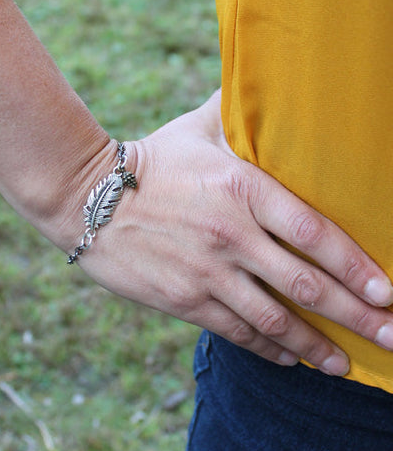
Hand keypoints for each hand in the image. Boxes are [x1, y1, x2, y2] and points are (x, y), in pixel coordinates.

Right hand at [72, 90, 392, 375]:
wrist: (89, 198)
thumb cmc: (152, 160)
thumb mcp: (199, 128)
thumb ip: (241, 114)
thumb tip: (278, 85)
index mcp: (242, 189)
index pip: (315, 234)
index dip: (356, 267)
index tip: (387, 292)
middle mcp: (232, 236)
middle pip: (306, 285)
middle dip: (355, 316)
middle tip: (390, 337)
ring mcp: (208, 273)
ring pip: (276, 320)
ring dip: (317, 346)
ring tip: (346, 365)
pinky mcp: (184, 300)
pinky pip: (238, 331)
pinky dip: (270, 349)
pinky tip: (293, 360)